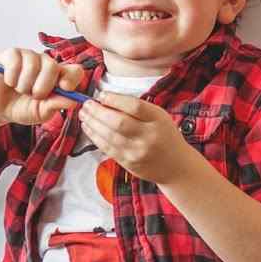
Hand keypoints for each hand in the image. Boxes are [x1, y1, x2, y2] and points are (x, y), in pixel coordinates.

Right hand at [0, 48, 85, 125]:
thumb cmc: (22, 109)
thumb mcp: (41, 112)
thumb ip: (55, 105)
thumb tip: (72, 101)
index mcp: (58, 77)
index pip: (75, 70)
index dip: (71, 77)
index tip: (64, 88)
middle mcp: (46, 63)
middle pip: (53, 65)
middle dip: (43, 86)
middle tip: (34, 96)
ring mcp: (29, 56)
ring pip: (33, 64)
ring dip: (25, 84)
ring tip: (20, 90)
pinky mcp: (11, 54)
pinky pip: (15, 61)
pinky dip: (12, 77)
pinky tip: (9, 82)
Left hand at [78, 92, 195, 183]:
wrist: (176, 166)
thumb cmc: (165, 136)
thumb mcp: (159, 116)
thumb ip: (137, 108)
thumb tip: (106, 99)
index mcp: (158, 120)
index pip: (134, 106)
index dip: (114, 99)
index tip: (101, 94)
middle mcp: (148, 136)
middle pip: (118, 122)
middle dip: (97, 112)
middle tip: (86, 104)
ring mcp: (137, 152)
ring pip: (109, 136)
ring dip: (92, 123)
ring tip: (84, 114)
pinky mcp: (128, 163)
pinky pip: (107, 148)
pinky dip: (95, 136)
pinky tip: (89, 128)